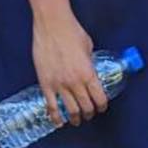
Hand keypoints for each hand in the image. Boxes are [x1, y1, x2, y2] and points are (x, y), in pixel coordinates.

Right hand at [32, 10, 106, 125]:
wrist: (53, 25)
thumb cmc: (72, 32)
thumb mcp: (89, 48)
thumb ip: (89, 63)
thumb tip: (89, 69)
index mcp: (89, 73)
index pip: (99, 98)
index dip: (101, 106)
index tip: (101, 108)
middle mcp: (75, 82)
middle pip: (85, 106)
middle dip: (89, 113)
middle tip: (89, 115)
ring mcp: (59, 85)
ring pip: (69, 109)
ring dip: (75, 117)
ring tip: (76, 120)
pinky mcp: (45, 84)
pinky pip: (51, 106)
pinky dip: (55, 116)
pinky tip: (59, 122)